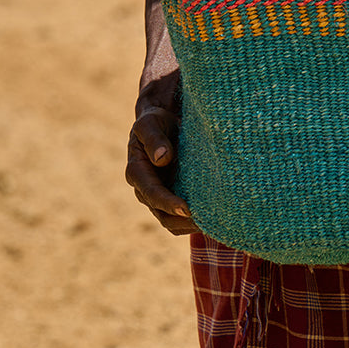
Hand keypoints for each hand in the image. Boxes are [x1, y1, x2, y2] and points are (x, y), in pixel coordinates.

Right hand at [125, 70, 198, 235]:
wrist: (163, 122)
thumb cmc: (156, 121)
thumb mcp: (150, 123)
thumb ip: (154, 139)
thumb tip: (161, 158)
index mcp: (137, 171)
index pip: (151, 193)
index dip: (167, 202)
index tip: (186, 208)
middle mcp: (145, 188)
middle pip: (161, 214)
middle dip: (181, 220)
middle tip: (205, 221)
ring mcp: (158, 196)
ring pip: (171, 222)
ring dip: (188, 226)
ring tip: (211, 223)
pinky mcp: (172, 197)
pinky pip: (179, 219)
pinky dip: (192, 223)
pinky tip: (211, 219)